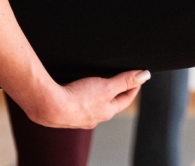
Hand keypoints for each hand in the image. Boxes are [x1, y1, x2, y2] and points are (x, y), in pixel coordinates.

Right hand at [31, 69, 150, 128]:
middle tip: (122, 80)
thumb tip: (144, 76)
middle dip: (117, 91)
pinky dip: (83, 97)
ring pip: (95, 105)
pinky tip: (78, 92)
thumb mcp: (107, 86)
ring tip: (100, 85)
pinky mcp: (67, 113)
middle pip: (110, 103)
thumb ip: (124, 80)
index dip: (133, 87)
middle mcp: (95, 118)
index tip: (138, 78)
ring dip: (99, 95)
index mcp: (107, 112)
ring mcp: (80, 117)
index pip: (126, 99)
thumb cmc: (78, 98)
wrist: (49, 107)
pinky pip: (80, 104)